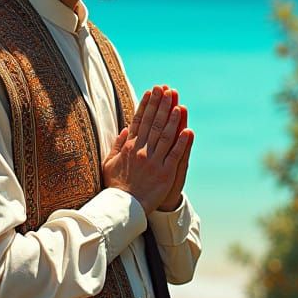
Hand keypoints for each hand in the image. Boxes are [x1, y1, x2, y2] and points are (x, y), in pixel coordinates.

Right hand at [102, 85, 190, 215]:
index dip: (146, 105)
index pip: (139, 120)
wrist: (123, 208)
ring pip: (165, 136)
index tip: (151, 91)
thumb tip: (125, 129)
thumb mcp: (109, 163)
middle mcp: (141, 151)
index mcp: (129, 147)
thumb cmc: (115, 186)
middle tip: (166, 89)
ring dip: (172, 119)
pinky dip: (181, 142)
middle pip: (153, 123)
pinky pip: (175, 155)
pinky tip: (188, 130)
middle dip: (160, 105)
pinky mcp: (165, 173)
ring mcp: (154, 161)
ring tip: (178, 104)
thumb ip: (117, 145)